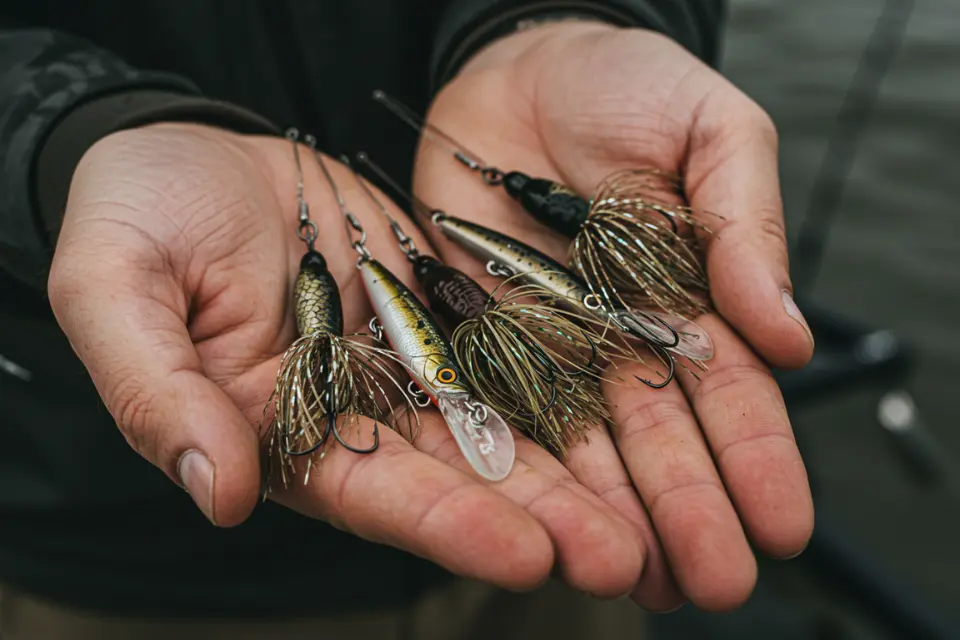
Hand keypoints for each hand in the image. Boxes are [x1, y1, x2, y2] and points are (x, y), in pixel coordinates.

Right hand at [47, 123, 644, 593]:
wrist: (188, 147)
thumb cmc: (134, 213)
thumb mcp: (113, 288)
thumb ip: (156, 393)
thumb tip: (216, 493)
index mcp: (277, 429)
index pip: (369, 492)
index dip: (446, 525)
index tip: (525, 554)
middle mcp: (352, 409)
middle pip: (455, 475)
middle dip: (538, 518)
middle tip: (623, 557)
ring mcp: (400, 359)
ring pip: (496, 420)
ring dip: (569, 467)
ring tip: (647, 513)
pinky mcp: (436, 307)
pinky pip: (503, 343)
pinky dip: (560, 376)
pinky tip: (622, 406)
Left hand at [413, 22, 815, 610]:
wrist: (519, 64)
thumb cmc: (627, 85)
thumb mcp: (711, 131)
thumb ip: (746, 226)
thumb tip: (789, 334)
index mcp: (691, 299)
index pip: (732, 393)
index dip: (757, 460)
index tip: (782, 526)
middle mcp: (622, 339)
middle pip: (660, 438)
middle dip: (689, 511)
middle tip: (712, 582)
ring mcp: (550, 343)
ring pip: (583, 443)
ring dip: (609, 514)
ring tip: (634, 579)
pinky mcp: (478, 332)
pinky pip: (495, 405)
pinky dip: (518, 466)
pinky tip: (539, 523)